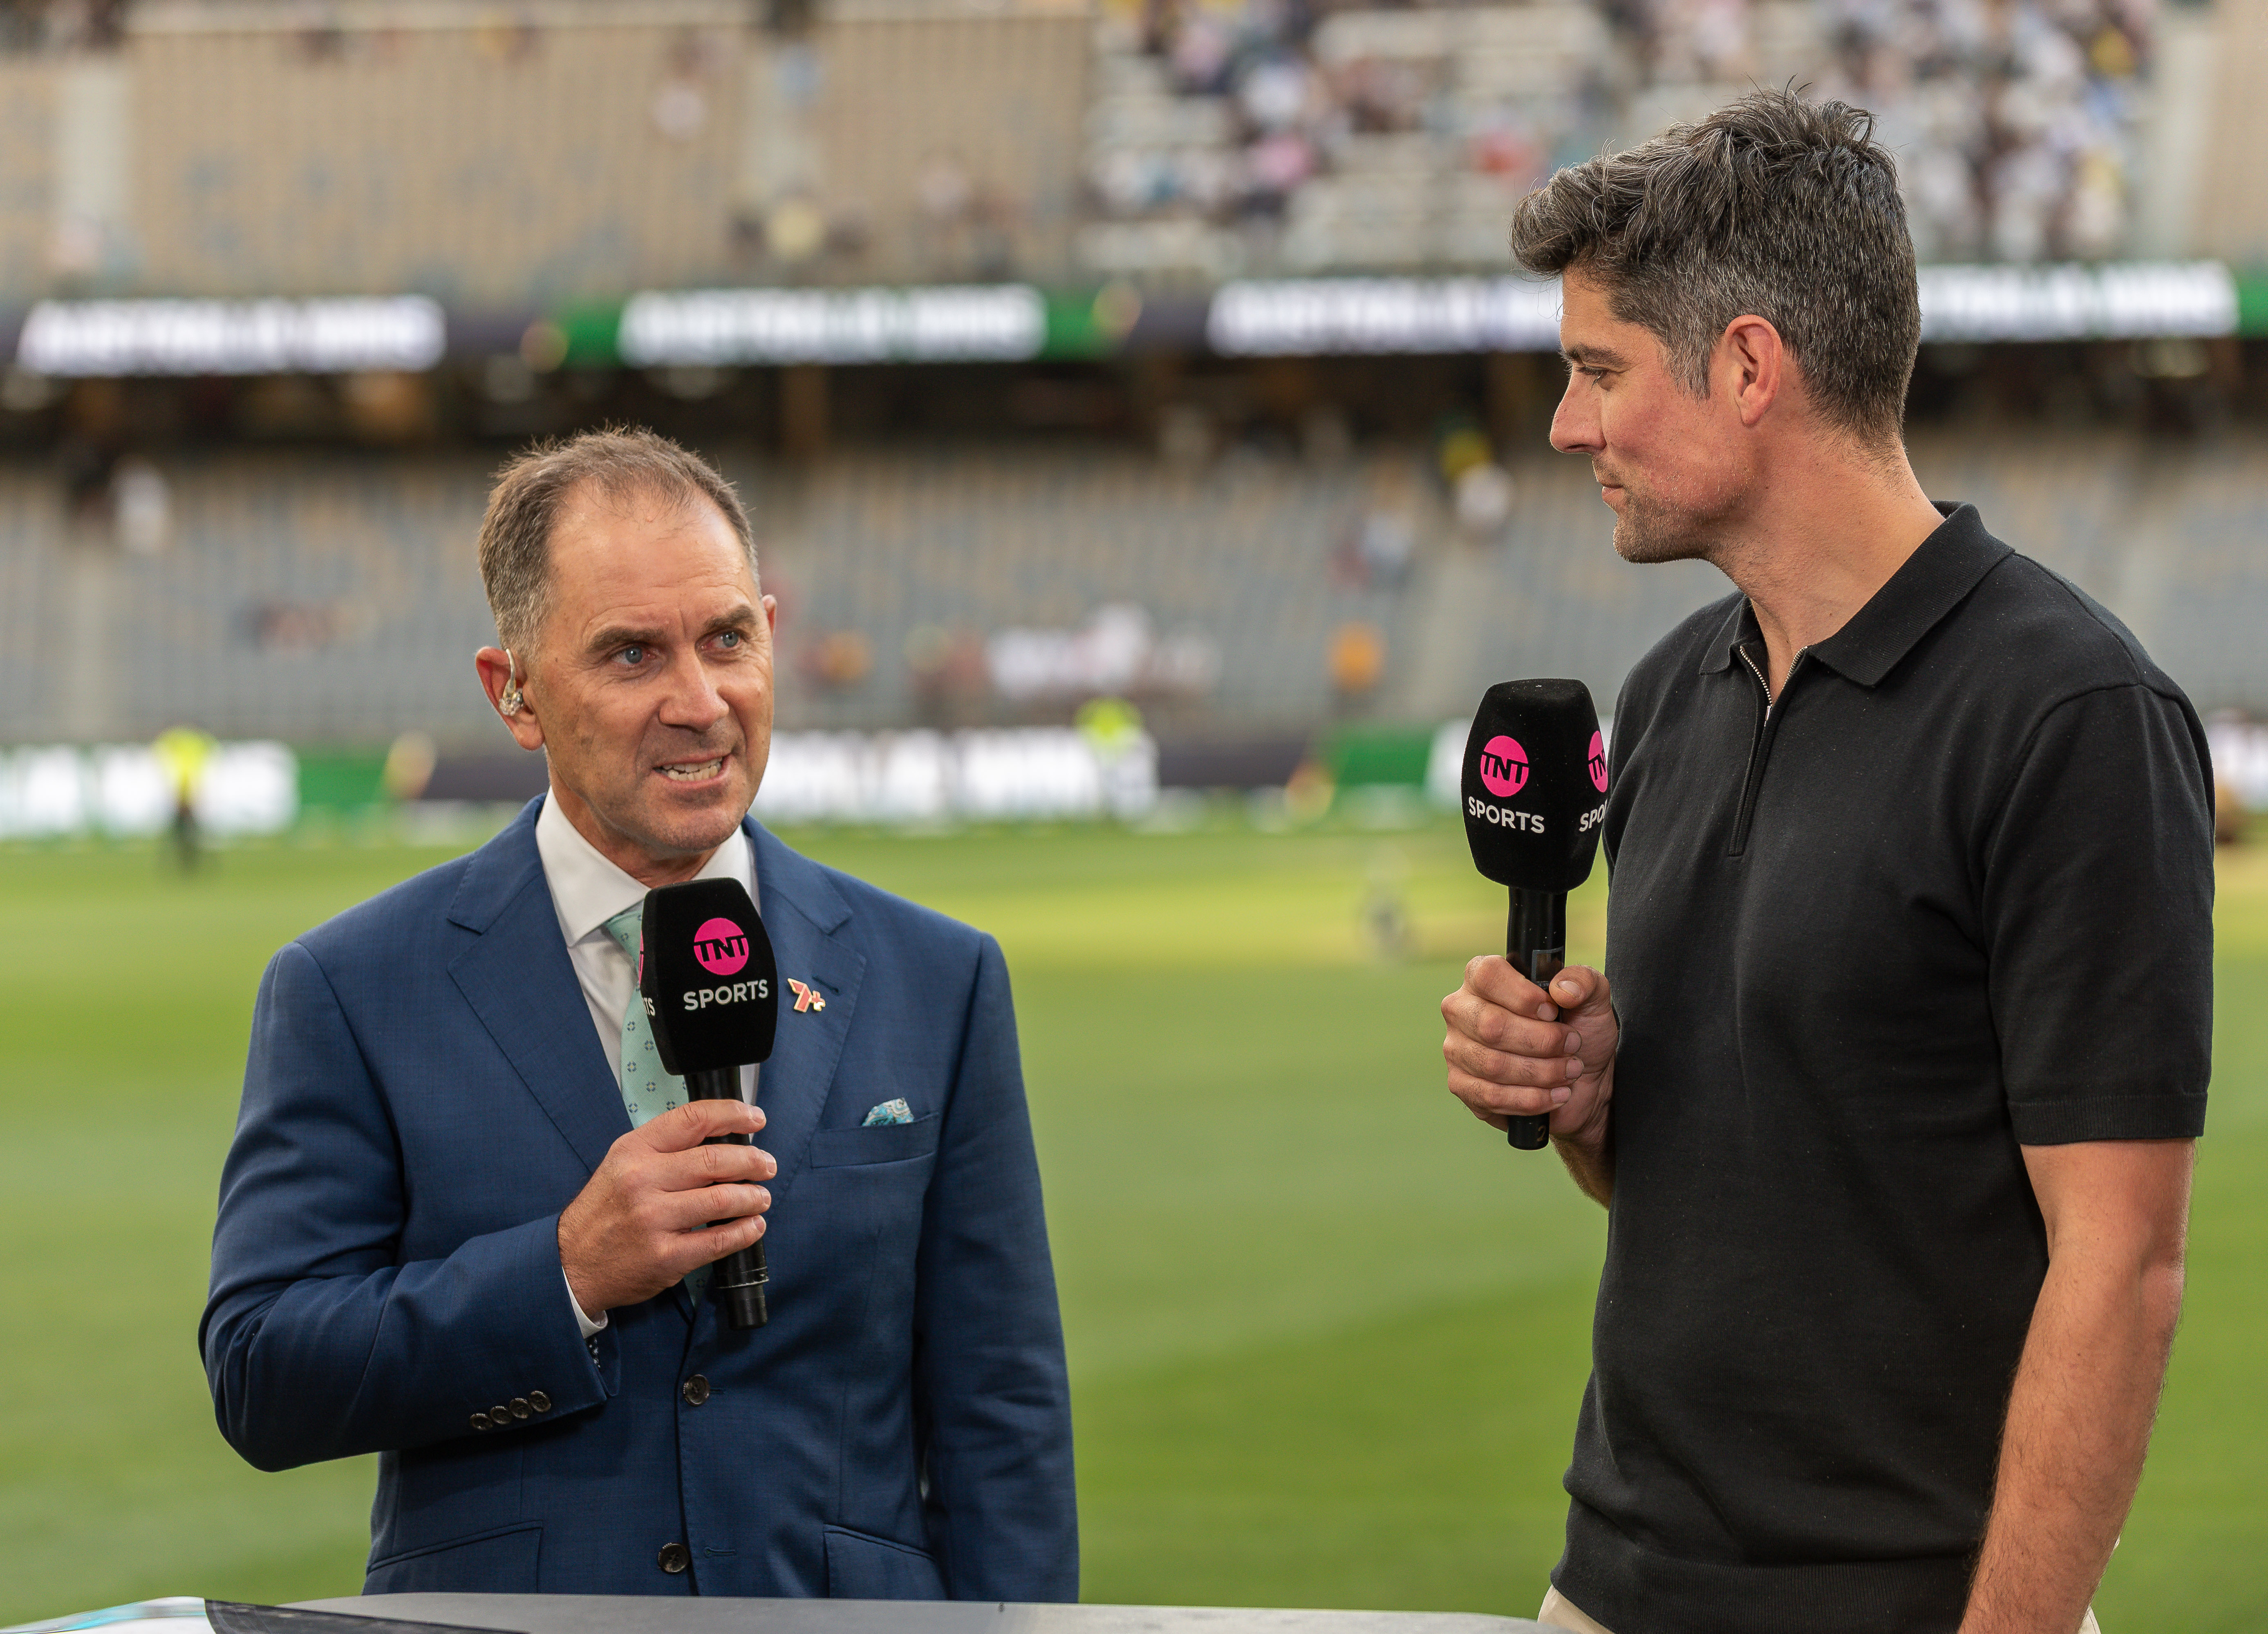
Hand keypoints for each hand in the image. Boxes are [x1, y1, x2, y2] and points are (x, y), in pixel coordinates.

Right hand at [558, 1100, 775, 1319]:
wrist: (571, 1263)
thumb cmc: (604, 1211)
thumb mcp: (623, 1164)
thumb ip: (665, 1148)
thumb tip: (722, 1137)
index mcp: (634, 1150)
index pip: (693, 1119)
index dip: (732, 1114)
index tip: (755, 1119)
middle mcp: (643, 1180)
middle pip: (716, 1159)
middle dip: (752, 1160)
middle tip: (766, 1165)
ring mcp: (654, 1219)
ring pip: (723, 1199)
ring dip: (753, 1197)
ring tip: (761, 1197)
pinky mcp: (666, 1256)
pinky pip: (719, 1240)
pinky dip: (745, 1231)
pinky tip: (753, 1226)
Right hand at [1441, 959, 1616, 1151]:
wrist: (1582, 1080)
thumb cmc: (1579, 1031)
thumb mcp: (1592, 999)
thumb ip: (1583, 981)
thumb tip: (1562, 989)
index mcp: (1484, 978)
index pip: (1487, 975)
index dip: (1523, 996)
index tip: (1553, 1012)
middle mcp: (1462, 1009)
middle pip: (1490, 1025)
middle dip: (1541, 1041)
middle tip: (1571, 1045)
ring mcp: (1457, 1048)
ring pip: (1492, 1065)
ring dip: (1542, 1072)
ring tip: (1569, 1071)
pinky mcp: (1461, 1085)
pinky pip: (1490, 1096)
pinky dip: (1530, 1099)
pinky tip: (1554, 1094)